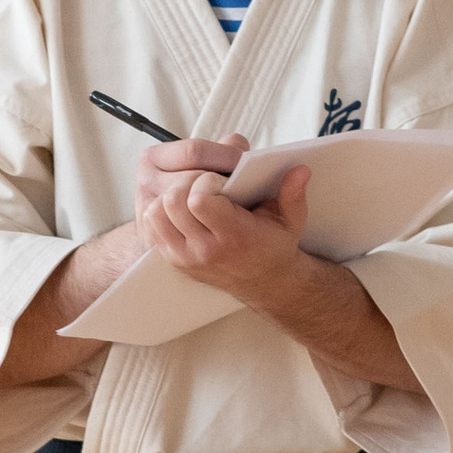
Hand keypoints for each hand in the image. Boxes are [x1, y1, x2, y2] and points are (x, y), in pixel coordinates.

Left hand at [135, 144, 313, 311]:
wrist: (264, 282)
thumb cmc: (274, 244)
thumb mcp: (290, 220)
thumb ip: (294, 194)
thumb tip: (300, 170)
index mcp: (234, 237)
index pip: (199, 200)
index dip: (206, 180)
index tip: (221, 181)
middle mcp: (204, 250)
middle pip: (172, 202)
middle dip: (187, 182)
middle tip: (206, 183)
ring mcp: (184, 257)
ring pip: (156, 212)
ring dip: (170, 194)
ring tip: (193, 193)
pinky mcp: (172, 258)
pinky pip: (152, 226)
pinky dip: (161, 210)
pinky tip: (182, 207)